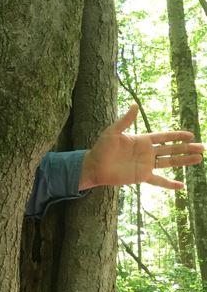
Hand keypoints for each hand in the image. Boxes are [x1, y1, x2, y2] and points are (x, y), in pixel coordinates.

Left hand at [79, 104, 204, 190]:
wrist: (94, 166)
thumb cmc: (102, 148)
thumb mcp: (113, 132)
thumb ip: (125, 120)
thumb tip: (134, 105)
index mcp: (142, 140)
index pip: (164, 137)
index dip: (177, 136)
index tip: (191, 135)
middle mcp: (147, 152)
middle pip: (171, 149)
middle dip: (187, 148)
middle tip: (203, 147)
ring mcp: (146, 164)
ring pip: (169, 162)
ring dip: (184, 161)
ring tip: (199, 159)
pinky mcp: (142, 176)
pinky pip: (159, 181)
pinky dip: (170, 184)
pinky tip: (181, 186)